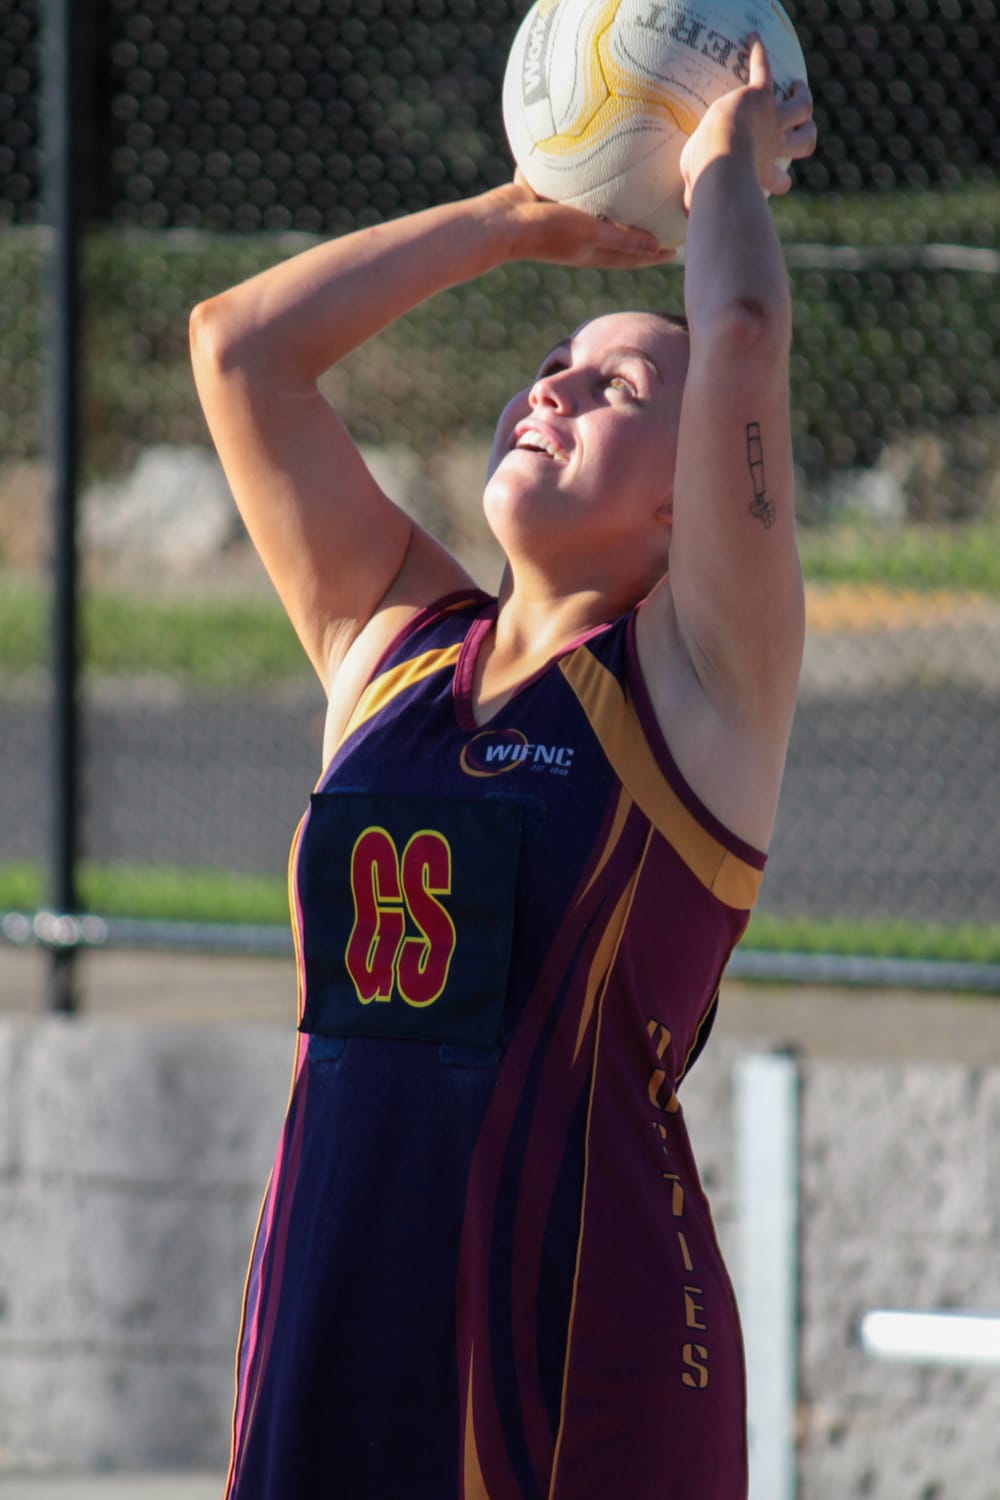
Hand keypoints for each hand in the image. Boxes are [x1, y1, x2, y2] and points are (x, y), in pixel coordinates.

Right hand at [488, 176, 676, 268]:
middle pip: (618, 237)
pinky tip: (594, 155)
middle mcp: (581, 239)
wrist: (499, 222)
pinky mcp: (549, 202)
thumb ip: (622, 238)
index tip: (678, 249)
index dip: (654, 255)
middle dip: (640, 231)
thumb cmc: (545, 230)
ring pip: (598, 213)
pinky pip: (576, 190)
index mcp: (593, 252)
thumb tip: (657, 245)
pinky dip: (588, 181)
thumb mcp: (588, 232)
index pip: (632, 256)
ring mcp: (564, 221)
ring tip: (634, 185)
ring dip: (615, 205)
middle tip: (662, 215)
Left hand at [680, 38, 816, 208]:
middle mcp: (773, 148)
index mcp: (762, 173)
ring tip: (798, 86)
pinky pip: (764, 70)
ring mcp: (772, 121)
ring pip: (802, 108)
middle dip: (807, 136)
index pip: (782, 182)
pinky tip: (753, 42)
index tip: (780, 181)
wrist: (720, 158)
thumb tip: (685, 213)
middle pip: (805, 143)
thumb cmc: (708, 180)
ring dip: (802, 97)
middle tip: (805, 127)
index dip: (782, 182)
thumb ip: (696, 198)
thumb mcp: (701, 191)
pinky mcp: (761, 97)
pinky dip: (760, 55)